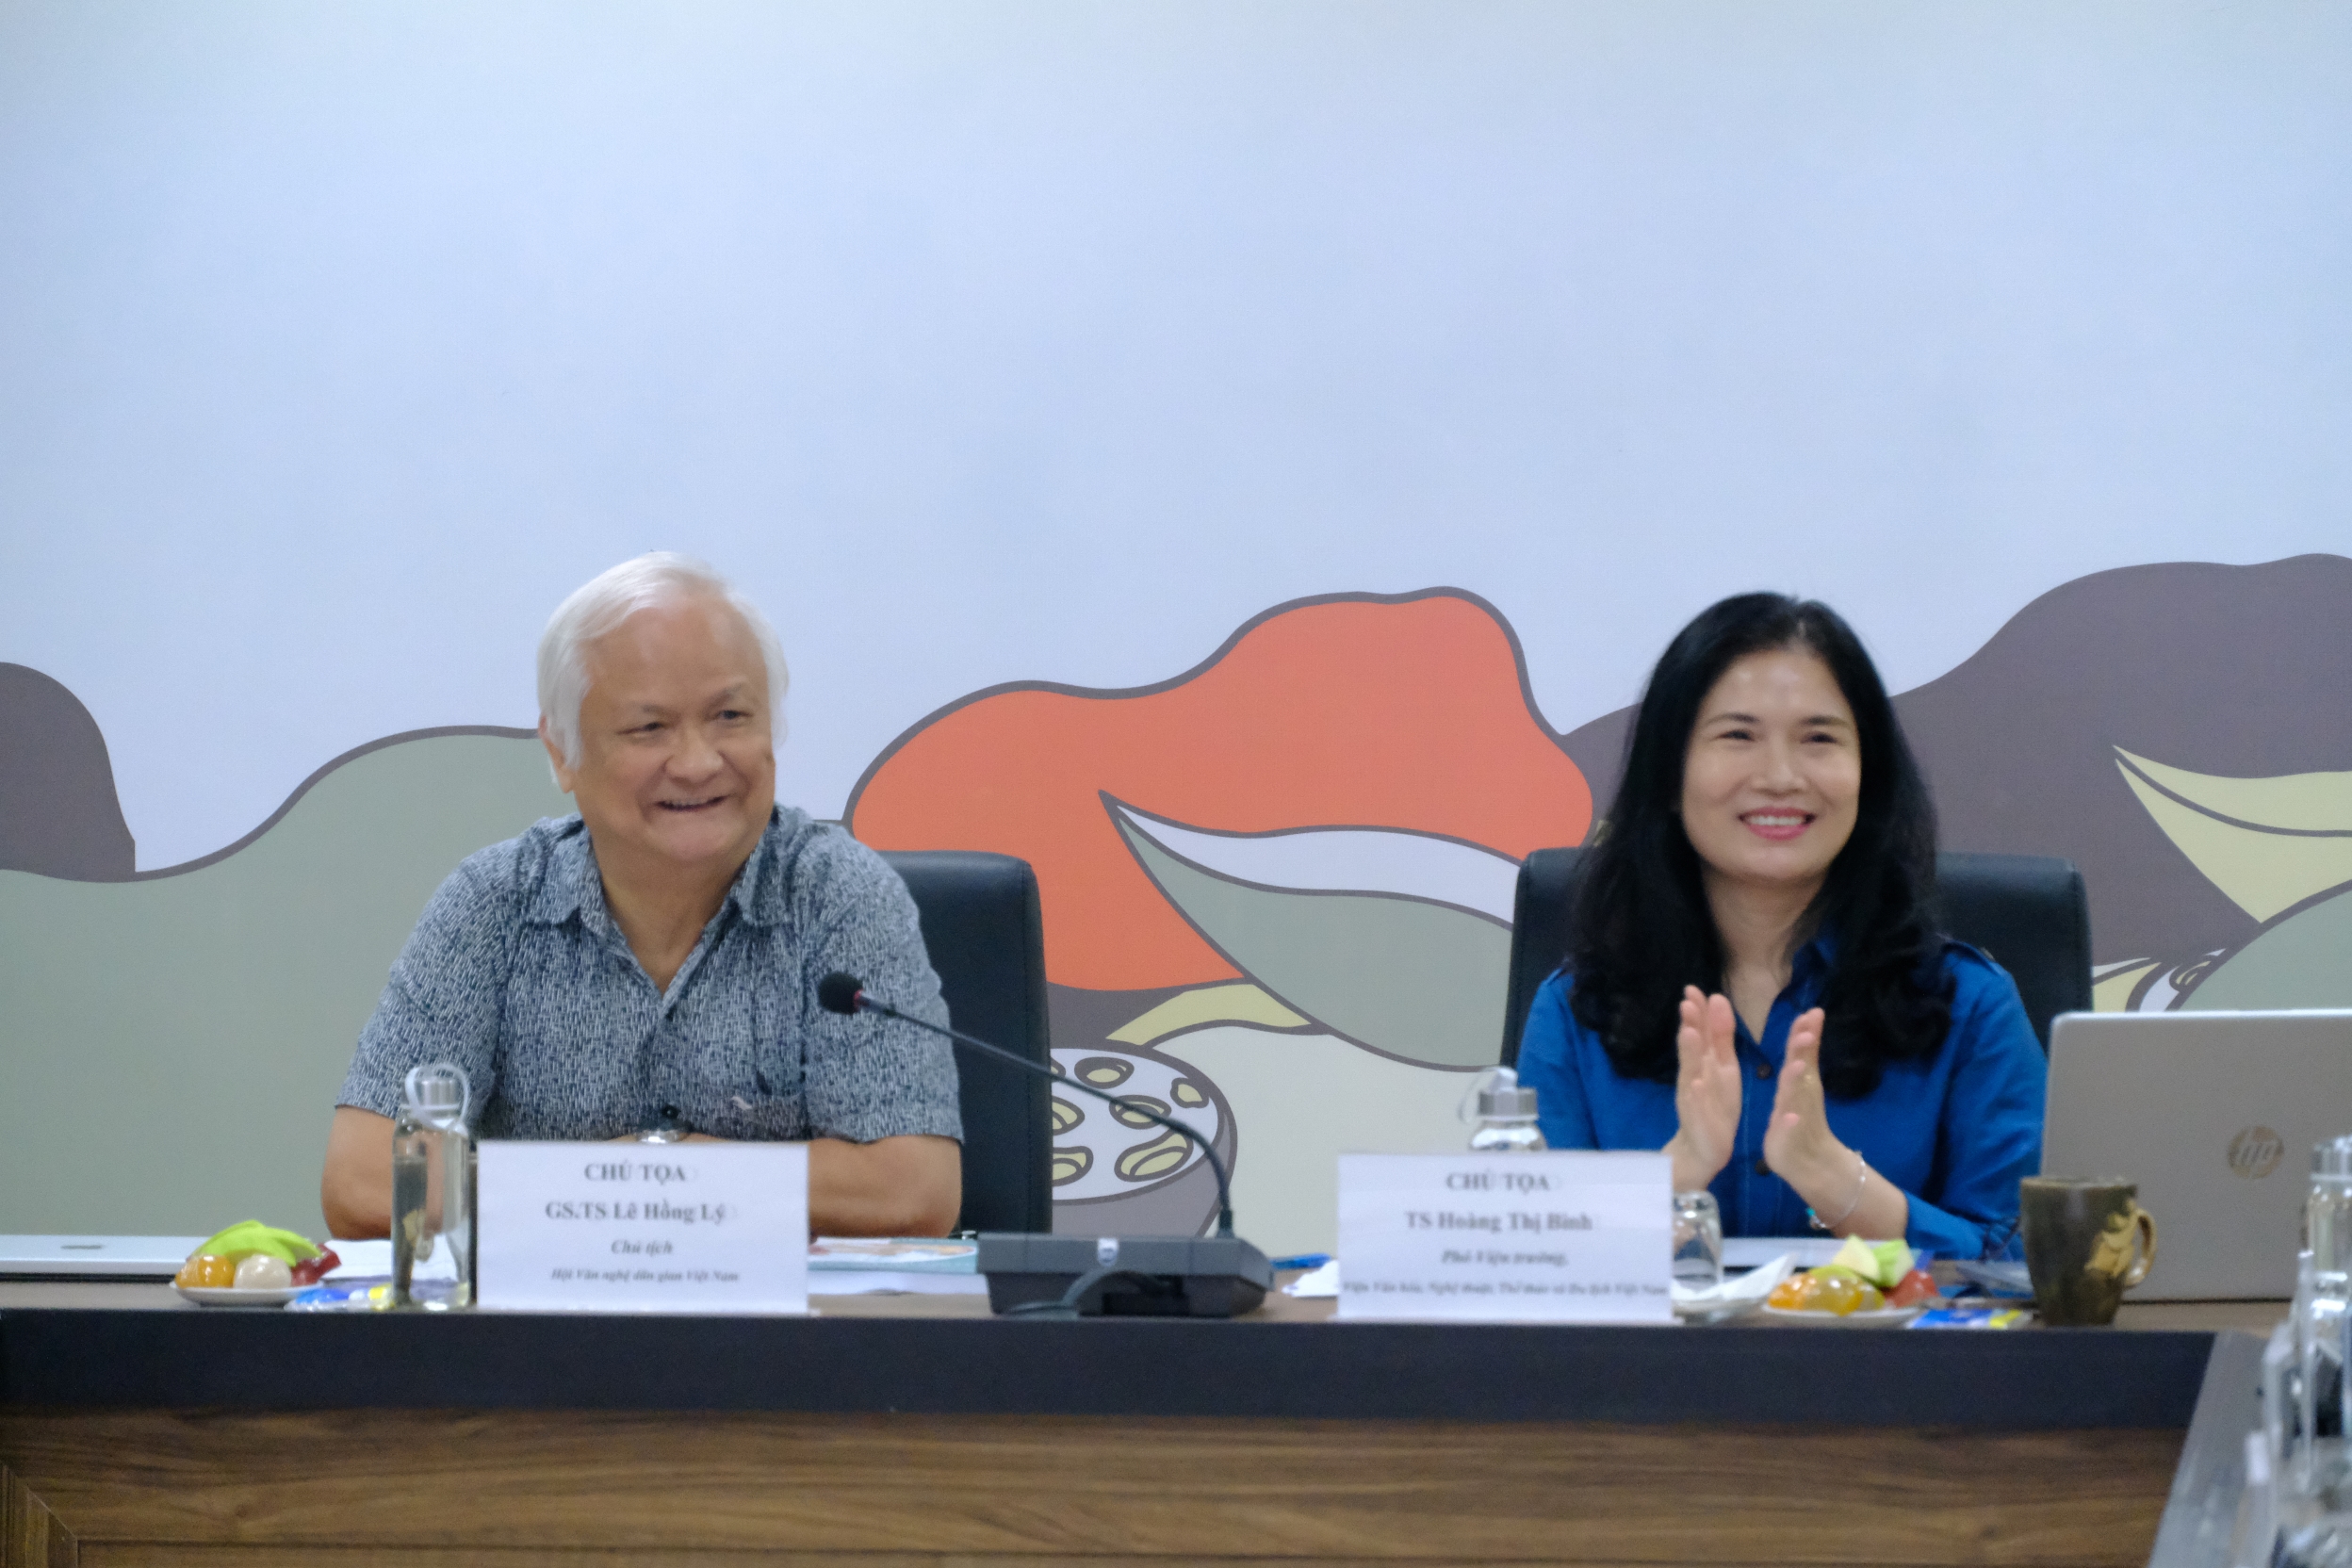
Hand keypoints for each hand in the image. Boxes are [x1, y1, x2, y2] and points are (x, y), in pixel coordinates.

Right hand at [1664, 987, 1741, 1192]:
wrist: (1703, 1149)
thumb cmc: (1715, 1104)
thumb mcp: (1722, 1065)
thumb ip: (1721, 1035)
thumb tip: (1717, 999)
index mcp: (1706, 1063)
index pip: (1701, 1032)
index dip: (1698, 1012)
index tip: (1694, 989)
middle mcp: (1695, 1076)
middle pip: (1692, 1048)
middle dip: (1690, 1026)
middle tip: (1687, 1003)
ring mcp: (1694, 1099)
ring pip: (1690, 1073)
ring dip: (1689, 1054)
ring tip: (1689, 1034)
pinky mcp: (1698, 1121)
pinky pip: (1697, 1108)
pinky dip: (1695, 1096)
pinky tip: (1695, 1085)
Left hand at [1761, 1008, 1851, 1202]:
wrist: (1811, 1164)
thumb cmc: (1799, 1122)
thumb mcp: (1798, 1088)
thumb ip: (1802, 1059)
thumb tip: (1807, 1029)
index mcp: (1798, 1083)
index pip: (1801, 1053)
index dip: (1803, 1033)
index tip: (1812, 1011)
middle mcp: (1800, 1097)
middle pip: (1802, 1068)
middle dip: (1804, 1048)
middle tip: (1810, 1025)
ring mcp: (1796, 1117)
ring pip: (1796, 1096)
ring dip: (1797, 1081)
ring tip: (1799, 1065)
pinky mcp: (1788, 1139)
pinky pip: (1789, 1130)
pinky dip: (1790, 1123)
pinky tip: (1791, 1117)